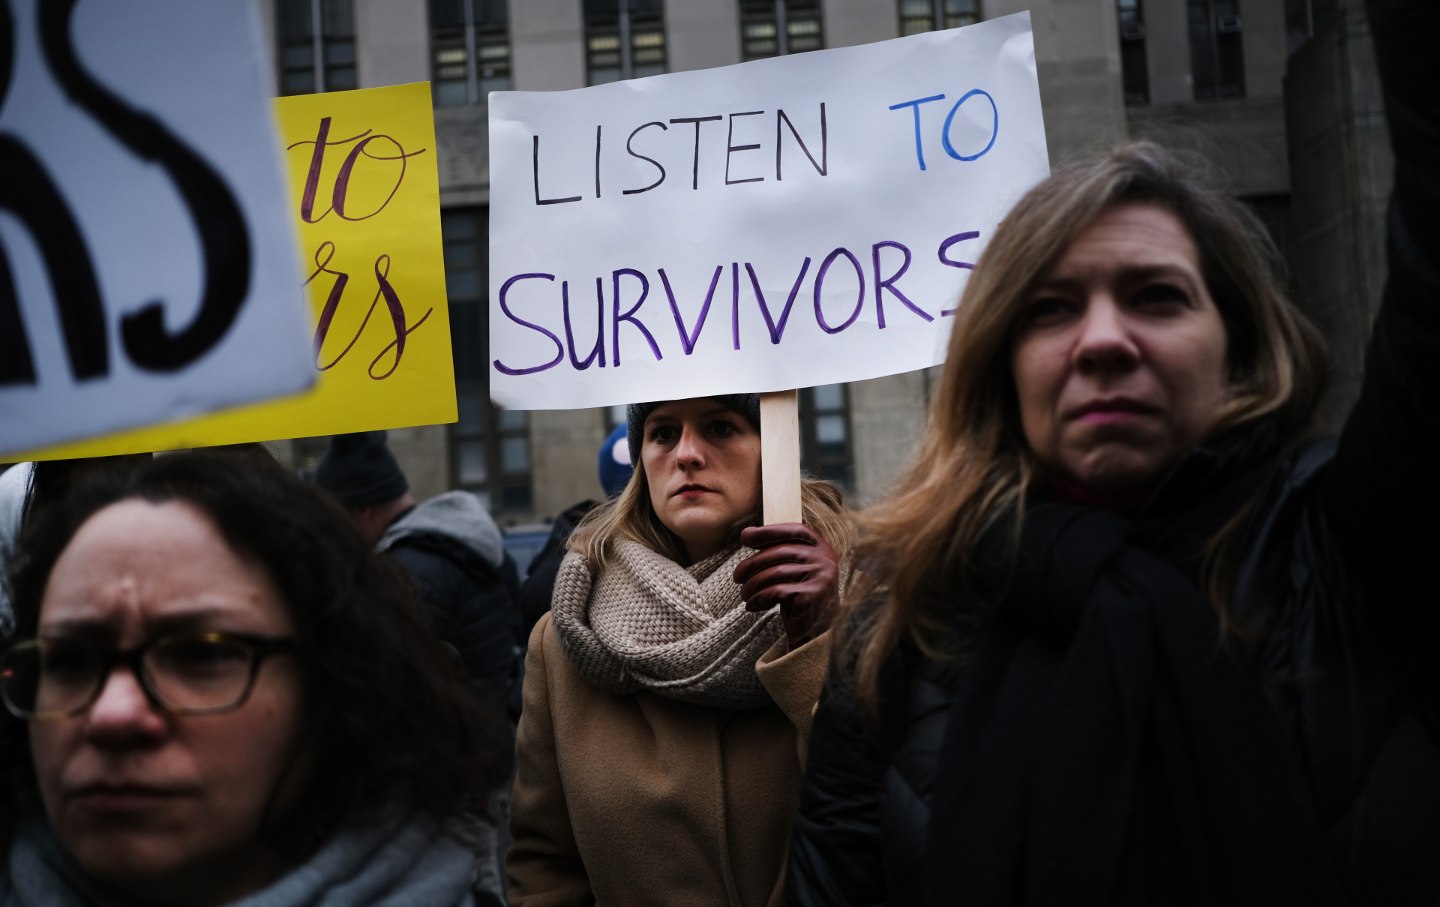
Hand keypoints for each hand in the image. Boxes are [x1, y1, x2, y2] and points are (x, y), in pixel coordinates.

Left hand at [734, 522, 839, 648]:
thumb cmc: (799, 598)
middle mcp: (825, 560)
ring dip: (753, 584)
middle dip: (752, 564)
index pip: (796, 530)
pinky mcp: (813, 596)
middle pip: (780, 552)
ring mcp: (821, 577)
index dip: (769, 531)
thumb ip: (779, 552)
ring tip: (744, 594)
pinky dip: (759, 598)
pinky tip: (752, 606)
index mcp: (822, 548)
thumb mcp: (793, 571)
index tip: (744, 537)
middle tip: (736, 577)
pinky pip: (777, 591)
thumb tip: (746, 534)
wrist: (816, 634)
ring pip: (776, 572)